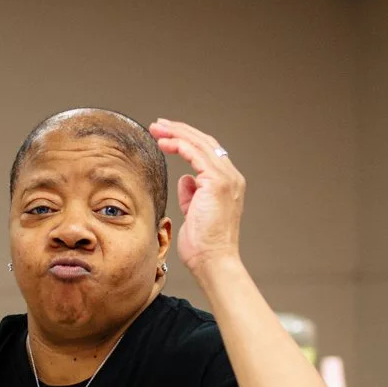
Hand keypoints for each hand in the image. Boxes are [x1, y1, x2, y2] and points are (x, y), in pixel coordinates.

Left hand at [149, 118, 244, 279]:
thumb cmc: (203, 245)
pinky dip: (179, 144)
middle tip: (158, 125)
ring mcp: (226, 178)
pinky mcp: (217, 182)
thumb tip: (185, 179)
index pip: (208, 152)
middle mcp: (231, 177)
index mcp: (228, 184)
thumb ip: (192, 195)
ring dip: (176, 133)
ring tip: (156, 128)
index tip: (166, 136)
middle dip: (180, 131)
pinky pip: (195, 154)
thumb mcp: (195, 214)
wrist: (213, 261)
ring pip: (200, 144)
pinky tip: (164, 142)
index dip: (187, 141)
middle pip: (205, 143)